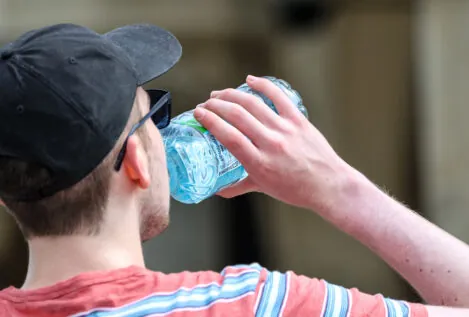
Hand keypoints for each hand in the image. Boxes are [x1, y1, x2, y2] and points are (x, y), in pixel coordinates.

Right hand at [194, 75, 351, 208]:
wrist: (329, 185)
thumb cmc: (296, 189)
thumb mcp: (262, 188)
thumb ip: (237, 186)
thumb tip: (217, 190)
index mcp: (259, 163)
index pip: (228, 136)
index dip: (210, 121)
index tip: (199, 114)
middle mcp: (271, 144)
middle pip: (237, 116)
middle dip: (216, 105)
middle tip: (206, 104)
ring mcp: (285, 129)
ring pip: (253, 104)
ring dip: (232, 94)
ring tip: (220, 94)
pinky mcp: (298, 120)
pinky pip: (278, 97)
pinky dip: (262, 85)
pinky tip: (249, 80)